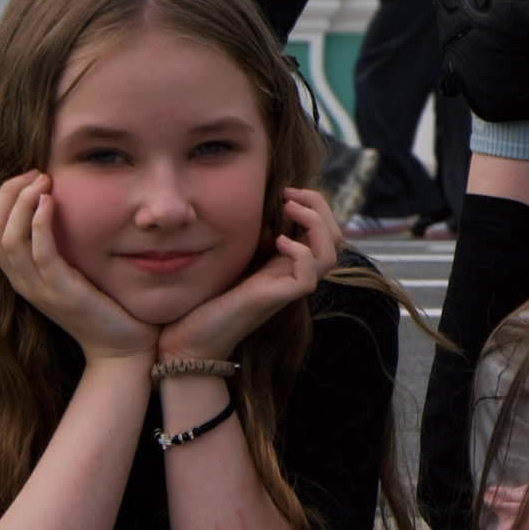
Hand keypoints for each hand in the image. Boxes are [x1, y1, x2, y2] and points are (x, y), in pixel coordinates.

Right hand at [0, 172, 156, 366]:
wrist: (120, 348)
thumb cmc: (102, 305)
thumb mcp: (71, 271)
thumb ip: (57, 245)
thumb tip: (56, 205)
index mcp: (20, 275)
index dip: (2, 199)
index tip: (29, 177)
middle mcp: (21, 282)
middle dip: (7, 194)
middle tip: (35, 173)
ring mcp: (39, 289)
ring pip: (8, 239)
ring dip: (22, 202)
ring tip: (42, 181)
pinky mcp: (61, 292)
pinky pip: (40, 253)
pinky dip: (40, 223)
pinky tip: (51, 202)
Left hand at [158, 187, 337, 362]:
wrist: (194, 338)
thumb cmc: (208, 300)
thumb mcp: (237, 257)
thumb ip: (256, 238)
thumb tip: (268, 213)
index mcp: (289, 263)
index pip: (324, 230)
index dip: (314, 204)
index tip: (287, 191)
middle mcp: (295, 274)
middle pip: (334, 237)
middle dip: (319, 207)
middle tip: (291, 194)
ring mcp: (290, 287)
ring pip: (329, 255)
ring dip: (315, 223)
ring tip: (290, 208)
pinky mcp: (280, 299)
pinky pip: (309, 275)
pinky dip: (301, 252)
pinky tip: (278, 241)